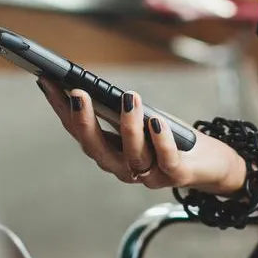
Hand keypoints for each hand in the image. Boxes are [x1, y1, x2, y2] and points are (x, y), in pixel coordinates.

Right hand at [36, 77, 244, 192]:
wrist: (210, 163)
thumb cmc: (169, 136)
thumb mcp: (140, 119)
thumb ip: (116, 110)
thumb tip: (90, 82)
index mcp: (109, 152)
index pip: (78, 131)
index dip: (61, 109)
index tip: (47, 82)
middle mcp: (123, 167)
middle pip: (97, 149)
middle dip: (84, 122)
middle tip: (77, 93)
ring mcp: (149, 175)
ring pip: (132, 155)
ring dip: (128, 126)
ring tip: (128, 97)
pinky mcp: (177, 175)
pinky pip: (166, 161)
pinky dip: (160, 140)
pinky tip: (157, 120)